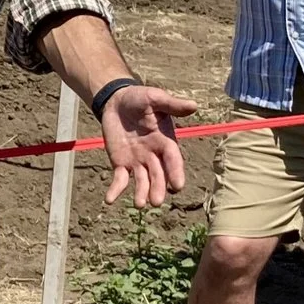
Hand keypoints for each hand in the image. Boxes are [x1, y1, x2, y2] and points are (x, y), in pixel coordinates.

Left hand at [97, 84, 195, 206]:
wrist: (117, 101)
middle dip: (157, 188)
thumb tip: (194, 106)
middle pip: (158, 175)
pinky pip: (120, 179)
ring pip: (142, 181)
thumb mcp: (155, 98)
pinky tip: (109, 200)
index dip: (175, 172)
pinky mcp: (121, 163)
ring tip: (140, 205)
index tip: (177, 187)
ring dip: (141, 193)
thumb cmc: (139, 98)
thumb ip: (172, 104)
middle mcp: (153, 155)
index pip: (172, 159)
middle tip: (156, 202)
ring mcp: (137, 161)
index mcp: (165, 141)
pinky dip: (116, 190)